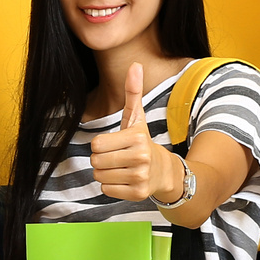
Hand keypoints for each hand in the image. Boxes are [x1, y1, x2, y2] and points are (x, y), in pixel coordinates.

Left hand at [88, 63, 174, 201]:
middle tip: (117, 157)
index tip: (115, 144)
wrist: (164, 171)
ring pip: (99, 177)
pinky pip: (106, 190)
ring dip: (105, 173)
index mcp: (137, 138)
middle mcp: (140, 158)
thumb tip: (135, 65)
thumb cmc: (142, 142)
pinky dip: (111, 186)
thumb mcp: (136, 118)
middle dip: (102, 159)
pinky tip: (125, 179)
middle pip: (96, 161)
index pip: (96, 144)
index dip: (101, 144)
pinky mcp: (137, 194)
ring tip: (121, 168)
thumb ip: (133, 92)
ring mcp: (140, 177)